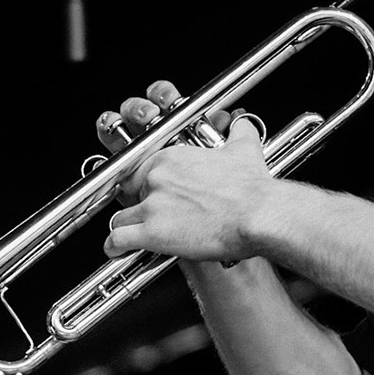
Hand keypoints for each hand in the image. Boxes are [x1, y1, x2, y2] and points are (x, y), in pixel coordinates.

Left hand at [96, 81, 272, 261]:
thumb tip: (242, 124)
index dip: (147, 186)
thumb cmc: (251, 188)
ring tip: (134, 236)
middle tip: (156, 218)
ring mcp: (152, 205)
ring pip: (121, 217)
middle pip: (130, 194)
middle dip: (141, 207)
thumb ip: (239, 132)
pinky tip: (117, 250)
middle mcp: (157, 178)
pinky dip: (115, 247)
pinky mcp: (153, 232)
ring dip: (127, 227)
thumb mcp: (244, 150)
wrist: (258, 215)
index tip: (154, 196)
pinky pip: (118, 240)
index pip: (141, 170)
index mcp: (171, 158)